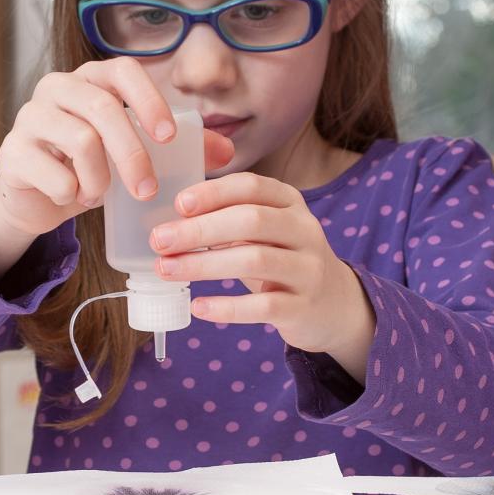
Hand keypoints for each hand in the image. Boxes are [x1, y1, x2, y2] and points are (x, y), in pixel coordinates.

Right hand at [0, 59, 233, 278]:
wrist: (39, 197)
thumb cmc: (93, 166)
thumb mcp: (137, 153)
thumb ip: (181, 149)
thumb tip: (227, 151)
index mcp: (92, 79)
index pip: (123, 70)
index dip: (149, 100)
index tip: (169, 137)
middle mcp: (58, 87)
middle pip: (103, 109)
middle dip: (133, 155)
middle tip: (147, 190)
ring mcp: (30, 116)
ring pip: (79, 140)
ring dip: (100, 179)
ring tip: (101, 196)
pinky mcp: (12, 151)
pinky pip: (51, 172)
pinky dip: (71, 193)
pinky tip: (73, 197)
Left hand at [149, 172, 375, 377]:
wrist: (333, 304)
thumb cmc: (282, 258)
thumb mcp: (266, 230)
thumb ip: (229, 217)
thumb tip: (170, 217)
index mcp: (290, 203)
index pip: (252, 186)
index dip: (213, 193)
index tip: (178, 205)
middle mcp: (304, 230)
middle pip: (251, 221)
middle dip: (200, 229)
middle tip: (160, 240)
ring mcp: (308, 269)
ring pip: (255, 260)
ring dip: (204, 265)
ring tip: (167, 270)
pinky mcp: (303, 307)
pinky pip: (262, 307)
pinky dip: (226, 307)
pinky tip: (198, 307)